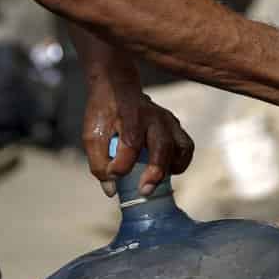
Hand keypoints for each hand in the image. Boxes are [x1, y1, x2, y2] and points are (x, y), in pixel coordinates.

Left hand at [82, 80, 194, 197]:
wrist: (117, 88)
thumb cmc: (105, 114)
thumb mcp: (92, 136)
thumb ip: (99, 163)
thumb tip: (112, 191)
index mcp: (130, 117)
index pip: (131, 144)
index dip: (121, 165)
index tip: (111, 175)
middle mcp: (153, 118)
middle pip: (162, 146)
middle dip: (155, 172)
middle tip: (144, 191)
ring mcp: (168, 121)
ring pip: (180, 147)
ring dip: (171, 168)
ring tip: (158, 181)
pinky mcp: (175, 125)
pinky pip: (186, 146)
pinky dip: (181, 162)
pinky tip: (169, 171)